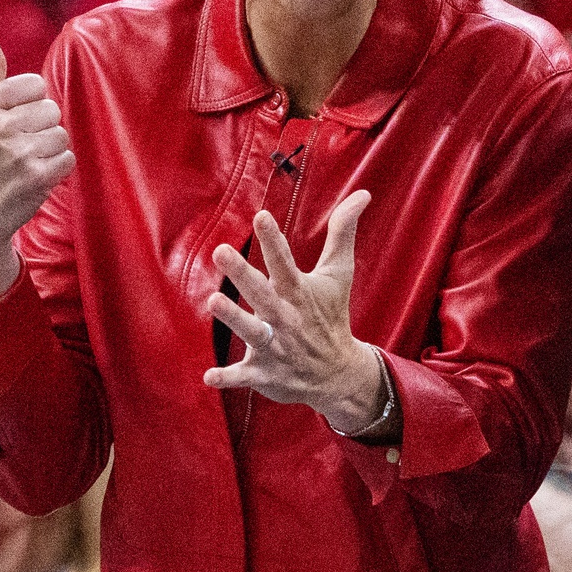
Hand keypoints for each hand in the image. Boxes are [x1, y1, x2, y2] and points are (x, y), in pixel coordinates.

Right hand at [0, 33, 74, 323]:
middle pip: (52, 109)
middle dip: (42, 128)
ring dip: (50, 150)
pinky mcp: (35, 177)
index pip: (36, 84)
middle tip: (19, 148)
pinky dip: (57, 169)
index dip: (31, 104)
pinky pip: (68, 159)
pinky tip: (35, 178)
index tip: (13, 122)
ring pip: (62, 134)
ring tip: (26, 163)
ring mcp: (15, 152)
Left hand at [203, 191, 384, 430]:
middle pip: (263, 294)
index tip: (261, 217)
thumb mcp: (339, 274)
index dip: (273, 240)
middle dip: (243, 274)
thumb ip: (343, 233)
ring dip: (234, 319)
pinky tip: (208, 376)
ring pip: (252, 332)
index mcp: (300, 292)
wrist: (338, 374)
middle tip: (221, 251)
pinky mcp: (265, 373)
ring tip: (212, 300)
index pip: (285, 262)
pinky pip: (244, 376)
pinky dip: (228, 378)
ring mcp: (276, 347)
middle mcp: (287, 318)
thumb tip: (363, 193)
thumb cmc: (331, 315)